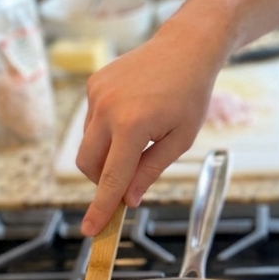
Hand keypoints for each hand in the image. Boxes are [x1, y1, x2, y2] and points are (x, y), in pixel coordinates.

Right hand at [77, 20, 221, 234]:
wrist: (185, 49)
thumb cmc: (190, 95)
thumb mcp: (180, 139)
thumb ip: (150, 170)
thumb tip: (128, 199)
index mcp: (132, 126)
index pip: (111, 178)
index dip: (101, 207)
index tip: (89, 230)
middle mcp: (107, 109)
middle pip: (88, 163)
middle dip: (103, 179)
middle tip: (128, 178)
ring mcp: (96, 94)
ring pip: (87, 142)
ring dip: (107, 152)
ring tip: (141, 135)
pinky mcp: (93, 83)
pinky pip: (91, 120)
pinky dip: (106, 129)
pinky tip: (133, 113)